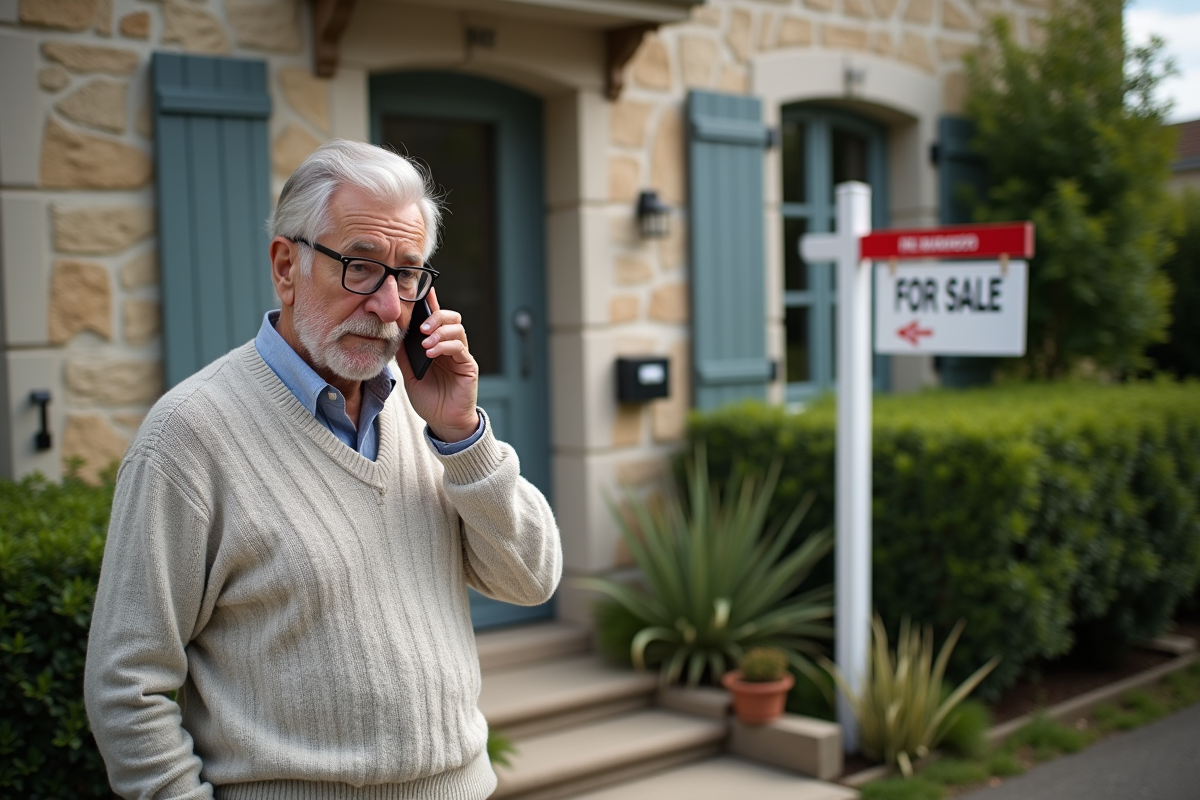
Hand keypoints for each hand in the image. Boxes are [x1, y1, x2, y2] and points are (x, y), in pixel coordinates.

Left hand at [396, 288, 480, 441]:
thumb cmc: (428, 398)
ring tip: (426, 344)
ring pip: (457, 329)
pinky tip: (432, 353)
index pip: (436, 319)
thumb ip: (404, 353)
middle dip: (436, 316)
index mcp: (438, 345)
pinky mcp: (468, 366)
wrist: (442, 422)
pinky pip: (459, 348)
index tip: (423, 290)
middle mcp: (451, 347)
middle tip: (422, 327)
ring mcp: (461, 355)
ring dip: (440, 332)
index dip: (431, 303)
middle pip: (451, 318)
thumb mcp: (410, 373)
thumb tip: (393, 333)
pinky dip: (445, 346)